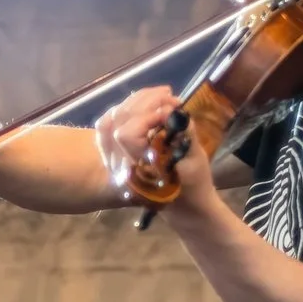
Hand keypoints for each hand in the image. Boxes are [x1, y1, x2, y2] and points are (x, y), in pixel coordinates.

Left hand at [94, 85, 219, 216]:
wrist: (184, 206)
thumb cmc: (193, 185)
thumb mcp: (195, 161)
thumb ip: (184, 135)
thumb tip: (172, 109)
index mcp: (137, 174)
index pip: (126, 135)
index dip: (146, 116)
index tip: (171, 108)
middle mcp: (119, 169)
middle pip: (116, 122)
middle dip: (143, 102)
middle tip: (169, 95)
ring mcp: (111, 163)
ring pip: (109, 121)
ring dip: (134, 102)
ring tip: (159, 95)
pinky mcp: (111, 156)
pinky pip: (107, 128)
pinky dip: (123, 110)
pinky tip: (142, 104)